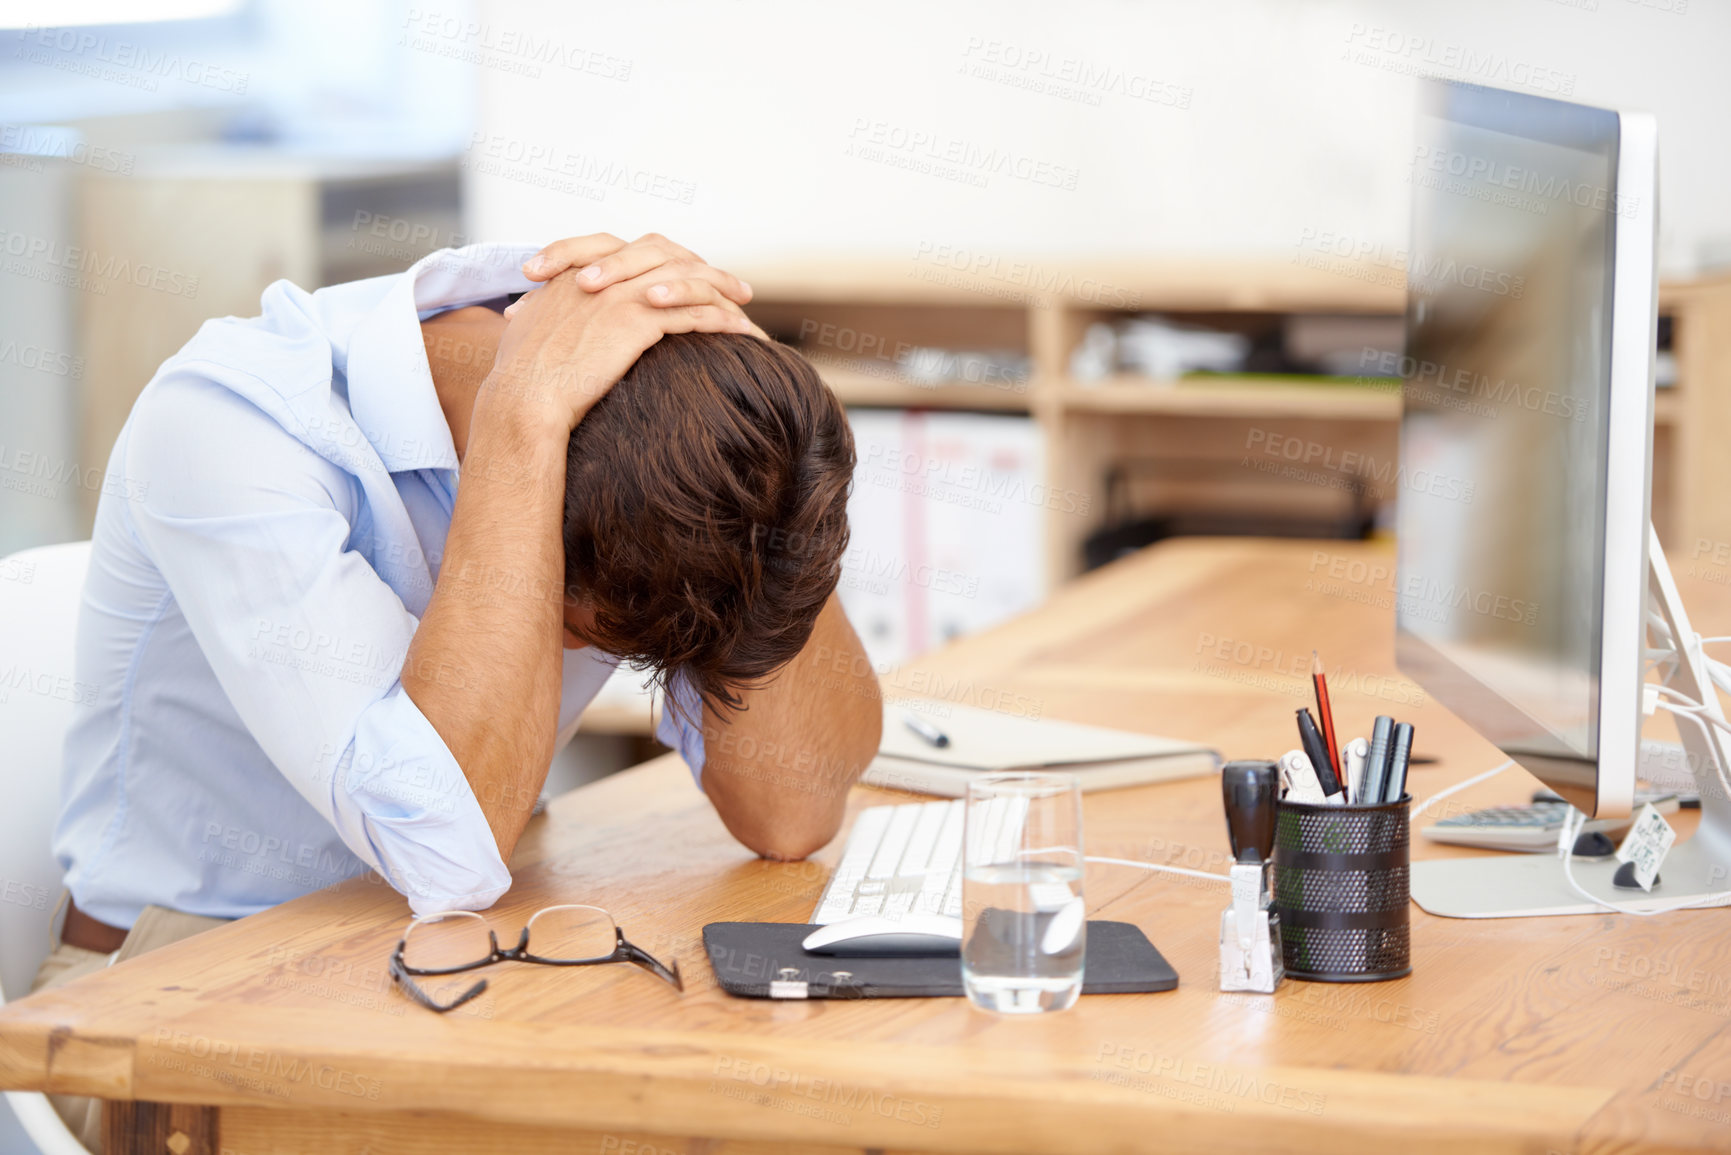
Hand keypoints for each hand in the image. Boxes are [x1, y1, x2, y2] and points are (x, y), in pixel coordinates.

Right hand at [485, 233, 762, 431]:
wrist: (523, 399)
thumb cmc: (519, 377)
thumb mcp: (525, 329)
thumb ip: (537, 310)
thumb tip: (527, 314)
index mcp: (576, 272)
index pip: (631, 250)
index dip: (665, 258)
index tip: (687, 272)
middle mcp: (602, 274)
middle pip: (667, 253)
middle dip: (704, 266)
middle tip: (734, 286)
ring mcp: (622, 294)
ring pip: (688, 279)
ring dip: (723, 290)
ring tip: (747, 305)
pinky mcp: (638, 321)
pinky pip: (694, 313)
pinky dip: (722, 320)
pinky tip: (741, 332)